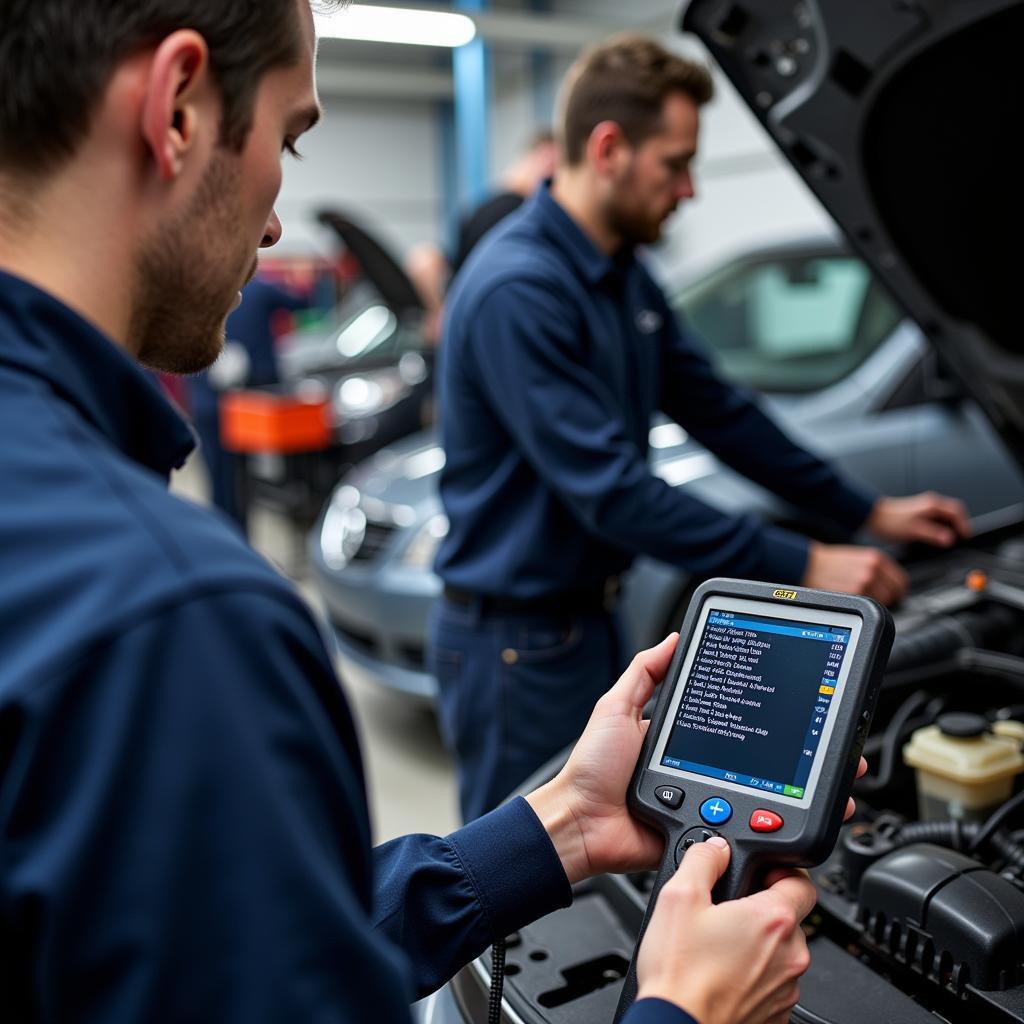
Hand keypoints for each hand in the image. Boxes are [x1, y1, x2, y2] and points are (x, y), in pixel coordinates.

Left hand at [526, 633, 868, 884]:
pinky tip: (796, 817)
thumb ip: (644, 673)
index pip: (729, 720)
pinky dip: (771, 826)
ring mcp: (704, 800)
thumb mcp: (615, 708)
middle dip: (796, 756)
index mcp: (681, 737)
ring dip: (797, 791)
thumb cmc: (591, 769)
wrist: (581, 825)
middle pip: (757, 759)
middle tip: (830, 747)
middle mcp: (699, 767)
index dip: (761, 715)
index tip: (794, 704)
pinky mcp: (703, 832)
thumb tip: (674, 638)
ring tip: (832, 781)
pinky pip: (741, 829)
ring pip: (761, 796)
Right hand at [635, 839, 815, 1023]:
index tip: (759, 872)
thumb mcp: (678, 895)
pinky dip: (753, 976)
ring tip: (717, 947)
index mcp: (773, 919)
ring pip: (779, 952)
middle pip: (787, 917)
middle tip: (725, 912)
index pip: (801, 880)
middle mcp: (790, 955)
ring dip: (757, 945)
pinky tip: (722, 974)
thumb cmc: (680, 972)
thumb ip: (703, 859)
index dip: (780, 869)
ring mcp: (786, 989)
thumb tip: (716, 847)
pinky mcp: (776, 1014)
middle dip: (759, 910)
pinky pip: (772, 983)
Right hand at [803, 541, 907, 605]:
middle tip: (874, 598)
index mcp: (877, 558)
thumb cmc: (831, 562)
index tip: (893, 595)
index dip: (897, 591)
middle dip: (886, 598)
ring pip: (883, 602)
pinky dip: (862, 605)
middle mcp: (873, 569)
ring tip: (860, 597)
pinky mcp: (854, 594)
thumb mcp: (859, 557)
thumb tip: (890, 585)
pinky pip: (868, 606)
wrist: (809, 565)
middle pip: (894, 594)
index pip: (900, 582)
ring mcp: (864, 582)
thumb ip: (877, 569)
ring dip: (875, 603)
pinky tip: (852, 598)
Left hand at [867, 492, 970, 547]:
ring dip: (949, 525)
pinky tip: (934, 536)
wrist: (872, 516)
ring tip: (947, 539)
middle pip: (953, 511)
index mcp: (931, 505)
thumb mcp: (914, 530)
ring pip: (944, 515)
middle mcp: (929, 503)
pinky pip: (936, 518)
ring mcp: (924, 507)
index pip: (957, 510)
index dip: (964, 524)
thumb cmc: (889, 521)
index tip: (965, 535)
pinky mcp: (918, 512)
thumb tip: (949, 539)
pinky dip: (940, 526)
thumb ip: (933, 534)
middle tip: (959, 537)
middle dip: (959, 524)